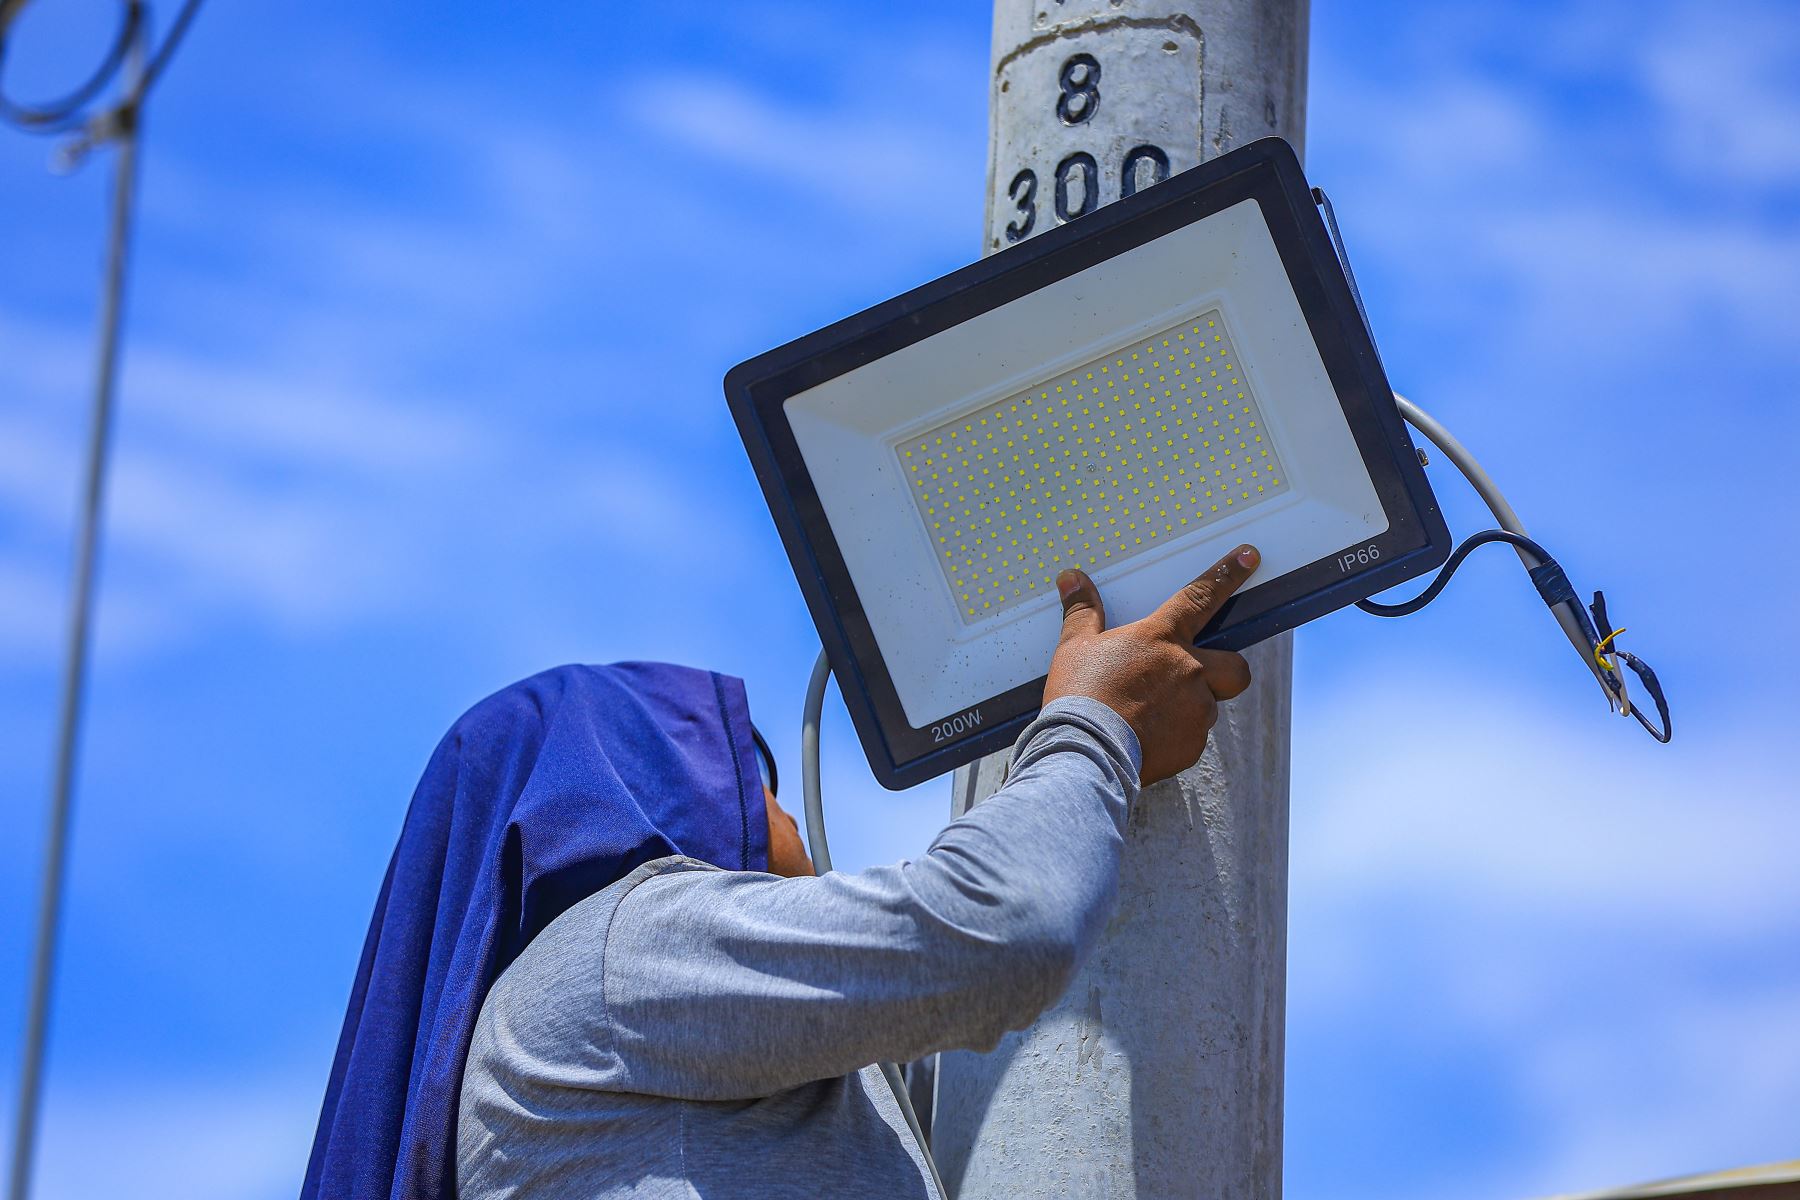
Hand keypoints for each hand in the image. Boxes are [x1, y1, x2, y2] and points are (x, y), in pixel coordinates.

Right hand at [1043, 545, 1258, 785]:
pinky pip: (1192, 737)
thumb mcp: (1074, 648)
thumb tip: (1071, 578)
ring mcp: (1196, 710)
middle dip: (1226, 670)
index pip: (1200, 596)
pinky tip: (1145, 739)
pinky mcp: (1192, 746)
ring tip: (1148, 716)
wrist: (1086, 752)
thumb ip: (1082, 612)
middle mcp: (1189, 671)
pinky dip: (1174, 737)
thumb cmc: (1080, 695)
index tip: (1250, 556)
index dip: (1228, 574)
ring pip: (1209, 706)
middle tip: (1196, 676)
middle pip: (1236, 667)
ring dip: (1189, 708)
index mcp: (1162, 638)